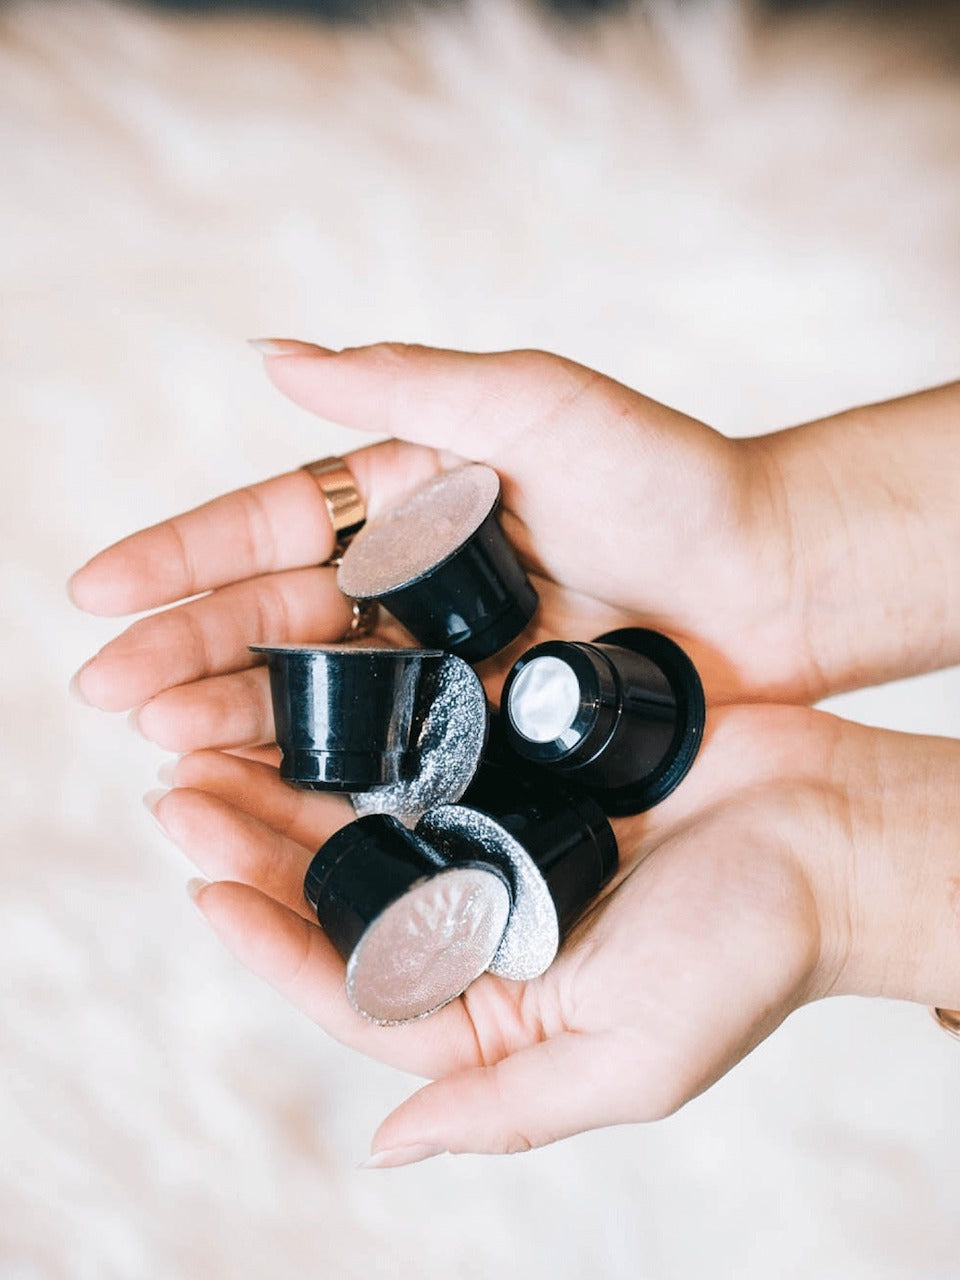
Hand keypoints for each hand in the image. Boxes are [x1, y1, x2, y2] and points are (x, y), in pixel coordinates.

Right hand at [69, 341, 818, 757]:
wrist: (772, 584)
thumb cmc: (673, 481)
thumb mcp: (543, 407)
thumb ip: (413, 385)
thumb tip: (272, 355)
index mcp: (409, 501)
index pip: (270, 527)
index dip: (181, 557)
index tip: (96, 590)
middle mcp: (410, 584)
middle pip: (272, 621)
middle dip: (184, 651)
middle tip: (109, 691)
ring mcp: (441, 663)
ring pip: (312, 695)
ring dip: (229, 718)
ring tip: (159, 747)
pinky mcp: (482, 730)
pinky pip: (383, 752)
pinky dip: (316, 774)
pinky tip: (255, 796)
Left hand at [146, 703, 959, 1162]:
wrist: (833, 835)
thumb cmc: (750, 954)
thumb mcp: (631, 1058)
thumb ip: (507, 1109)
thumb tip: (389, 1151)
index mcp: (496, 1003)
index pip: (355, 982)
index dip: (271, 941)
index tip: (200, 889)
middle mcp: (484, 916)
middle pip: (344, 887)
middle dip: (256, 844)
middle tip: (177, 793)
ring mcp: (502, 829)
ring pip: (368, 807)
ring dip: (290, 777)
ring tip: (208, 740)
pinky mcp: (527, 756)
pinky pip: (428, 740)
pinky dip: (370, 722)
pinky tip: (317, 694)